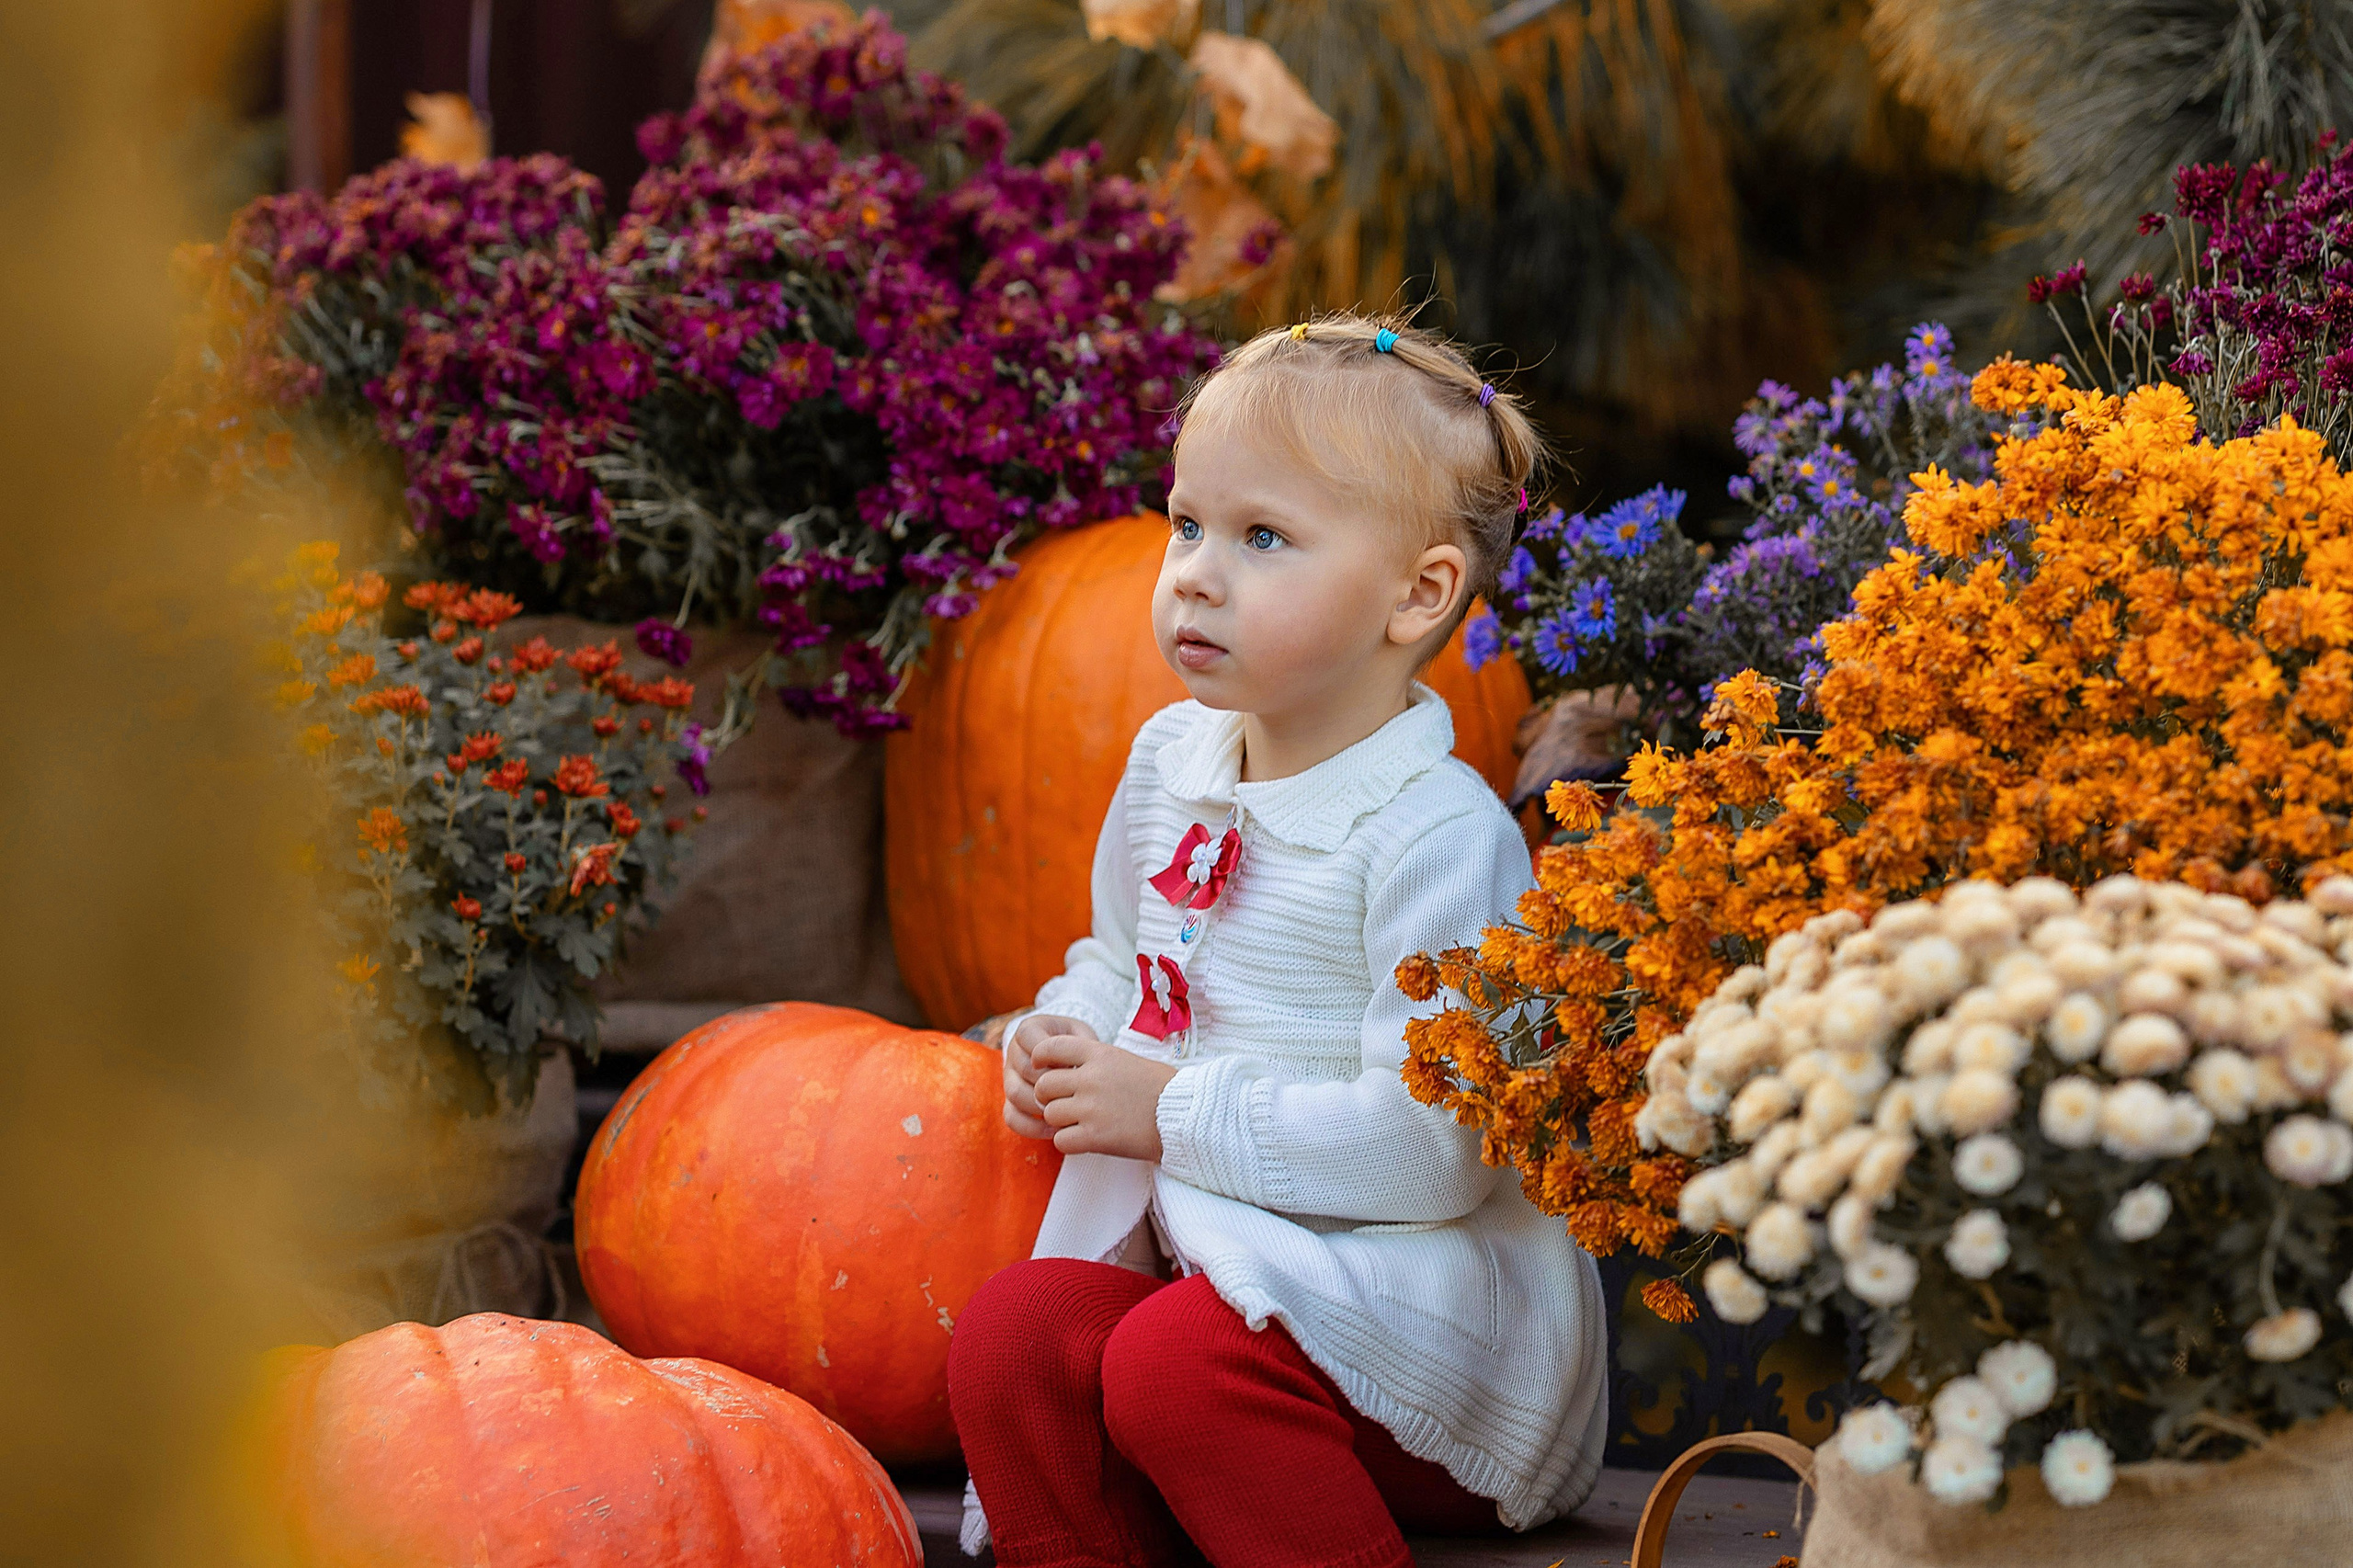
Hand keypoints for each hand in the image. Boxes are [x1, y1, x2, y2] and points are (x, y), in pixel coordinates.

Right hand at [1003, 1014, 1096, 1139]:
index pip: (1029, 1038)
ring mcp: (1009, 1078)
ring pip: (1015, 1094)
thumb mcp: (1083, 1036)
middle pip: (1023, 1068)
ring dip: (1041, 1106)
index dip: (1049, 1053)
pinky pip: (1012, 1118)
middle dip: (1051, 1082)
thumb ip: (1080, 1045)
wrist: (1071, 1058)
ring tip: (1066, 1113)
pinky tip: (1055, 1129)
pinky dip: (1032, 1127)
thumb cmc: (1079, 1045)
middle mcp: (1014, 1053)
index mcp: (1029, 1030)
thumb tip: (1075, 1071)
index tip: (1071, 1063)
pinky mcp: (1010, 1102)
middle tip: (1073, 1092)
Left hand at [1032, 1034, 1178, 1160]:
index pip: (1051, 1047)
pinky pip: (1061, 1141)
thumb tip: (1057, 1068)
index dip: (1040, 1058)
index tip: (1041, 1067)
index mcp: (1100, 1054)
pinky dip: (1069, 1143)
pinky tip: (1086, 1139)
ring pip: (1050, 1114)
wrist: (1184, 1116)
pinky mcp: (1096, 1137)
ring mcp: (1092, 1108)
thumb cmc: (1158, 1088)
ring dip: (1061, 1122)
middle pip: (1043, 1086)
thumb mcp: (1124, 1060)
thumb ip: (1092, 1062)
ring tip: (1082, 1123)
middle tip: (1066, 1103)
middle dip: (1049, 1097)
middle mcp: (1092, 1078)